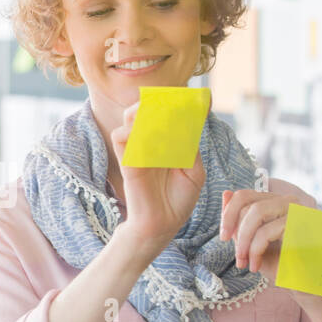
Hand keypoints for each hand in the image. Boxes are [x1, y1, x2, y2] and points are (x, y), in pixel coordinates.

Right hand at [110, 100, 205, 255]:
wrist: (163, 225)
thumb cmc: (177, 200)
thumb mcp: (194, 171)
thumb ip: (190, 148)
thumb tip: (191, 124)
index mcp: (165, 143)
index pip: (165, 114)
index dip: (176, 101)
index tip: (198, 97)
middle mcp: (148, 142)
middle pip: (144, 107)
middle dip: (159, 100)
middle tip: (177, 102)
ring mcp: (135, 150)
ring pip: (131, 116)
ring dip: (147, 112)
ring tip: (165, 118)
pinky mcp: (126, 161)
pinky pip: (122, 136)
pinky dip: (136, 132)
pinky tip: (155, 141)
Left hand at [219, 188, 298, 287]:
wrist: (306, 285)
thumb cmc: (281, 264)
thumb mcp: (253, 241)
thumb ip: (240, 220)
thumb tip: (226, 194)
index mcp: (278, 202)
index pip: (245, 195)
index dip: (228, 214)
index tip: (223, 236)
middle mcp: (290, 201)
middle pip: (249, 203)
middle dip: (236, 232)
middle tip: (238, 257)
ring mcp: (298, 210)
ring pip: (257, 212)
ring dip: (244, 240)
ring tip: (244, 261)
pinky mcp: (302, 225)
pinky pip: (267, 231)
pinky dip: (255, 250)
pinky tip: (256, 266)